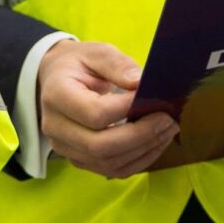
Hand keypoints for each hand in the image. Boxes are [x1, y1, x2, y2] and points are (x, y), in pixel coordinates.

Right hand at [38, 40, 177, 178]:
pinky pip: (112, 170)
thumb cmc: (77, 64)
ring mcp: (65, 148)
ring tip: (167, 130)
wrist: (56, 79)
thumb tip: (140, 83)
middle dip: (141, 135)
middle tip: (167, 119)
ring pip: (108, 163)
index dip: (126, 108)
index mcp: (57, 95)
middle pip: (100, 146)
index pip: (94, 113)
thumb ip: (117, 65)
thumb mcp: (95, 52)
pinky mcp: (79, 159)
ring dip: (144, 150)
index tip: (150, 97)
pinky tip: (156, 144)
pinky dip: (138, 160)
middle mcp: (56, 127)